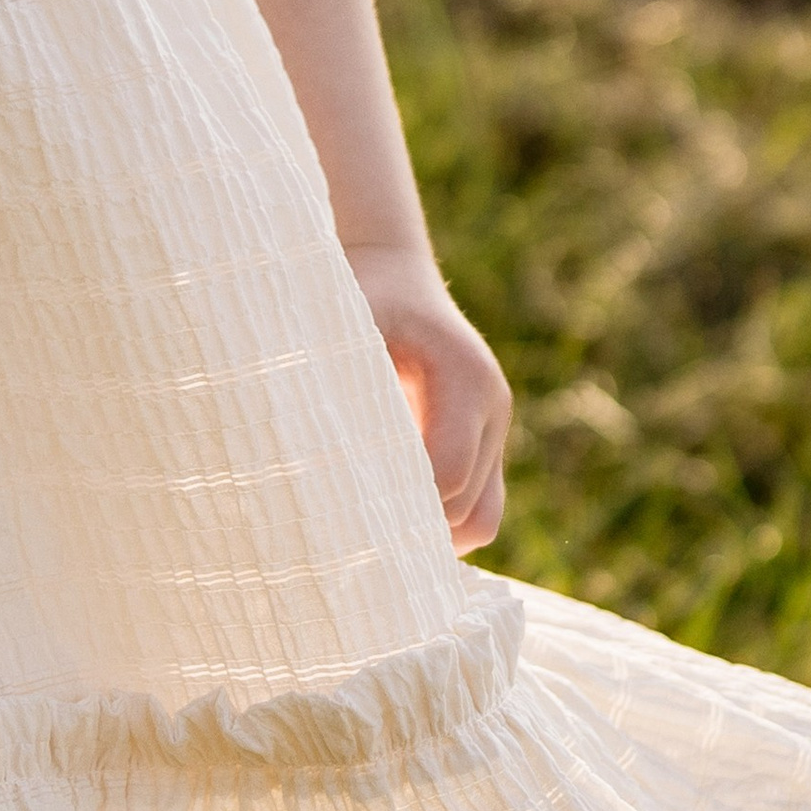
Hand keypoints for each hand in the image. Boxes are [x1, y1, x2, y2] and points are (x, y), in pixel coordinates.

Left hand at [344, 244, 511, 554]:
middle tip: (347, 535)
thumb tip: (316, 461)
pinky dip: (440, 526)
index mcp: (466, 377)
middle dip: (412, 525)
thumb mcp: (345, 328)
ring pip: (482, 519)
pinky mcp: (485, 447)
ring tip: (370, 535)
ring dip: (431, 536)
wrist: (391, 274)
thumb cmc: (357, 298)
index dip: (401, 502)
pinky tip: (389, 521)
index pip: (448, 471)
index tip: (344, 509)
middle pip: (466, 506)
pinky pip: (480, 509)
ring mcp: (494, 431)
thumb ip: (338, 385)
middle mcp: (492, 408)